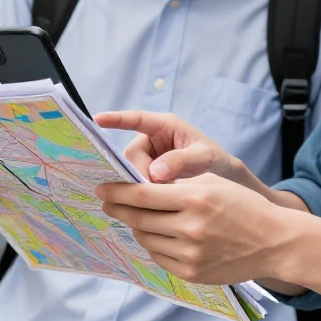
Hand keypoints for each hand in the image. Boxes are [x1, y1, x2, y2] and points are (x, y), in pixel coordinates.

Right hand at [94, 110, 239, 182]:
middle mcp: (152, 140)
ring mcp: (149, 157)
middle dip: (138, 172)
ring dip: (141, 184)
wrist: (223, 179)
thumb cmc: (215, 160)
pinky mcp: (147, 174)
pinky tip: (153, 201)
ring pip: (131, 171)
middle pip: (131, 155)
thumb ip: (181, 161)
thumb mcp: (203, 157)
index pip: (137, 119)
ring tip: (160, 196)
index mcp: (165, 126)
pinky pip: (136, 181)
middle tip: (153, 189)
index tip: (97, 119)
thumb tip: (155, 173)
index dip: (116, 119)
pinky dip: (143, 191)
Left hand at [97, 174, 284, 285]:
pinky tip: (154, 235)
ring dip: (135, 226)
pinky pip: (159, 257)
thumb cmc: (243, 207)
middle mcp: (191, 228)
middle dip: (118, 208)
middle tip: (107, 202)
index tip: (102, 188)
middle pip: (139, 218)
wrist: (274, 242)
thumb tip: (140, 185)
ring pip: (146, 238)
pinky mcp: (193, 273)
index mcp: (195, 199)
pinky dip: (152, 244)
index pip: (142, 195)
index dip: (117, 191)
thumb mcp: (213, 183)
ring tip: (133, 218)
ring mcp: (191, 254)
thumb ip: (177, 185)